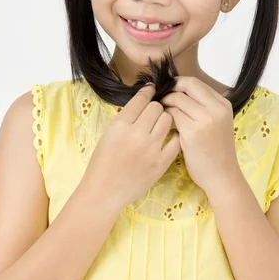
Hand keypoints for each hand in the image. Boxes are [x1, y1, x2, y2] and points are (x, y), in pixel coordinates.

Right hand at [81, 84, 180, 209]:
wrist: (104, 191)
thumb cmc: (102, 162)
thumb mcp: (109, 133)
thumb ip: (126, 118)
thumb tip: (144, 100)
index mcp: (120, 124)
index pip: (141, 99)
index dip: (148, 92)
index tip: (152, 89)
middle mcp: (136, 134)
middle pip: (157, 107)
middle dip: (156, 108)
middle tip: (153, 115)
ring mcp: (150, 149)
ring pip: (168, 120)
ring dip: (165, 120)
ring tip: (160, 126)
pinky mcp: (161, 163)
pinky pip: (176, 141)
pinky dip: (173, 137)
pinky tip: (168, 138)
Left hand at [159, 76, 239, 193]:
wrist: (222, 176)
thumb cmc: (216, 151)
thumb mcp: (217, 123)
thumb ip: (204, 106)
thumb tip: (177, 90)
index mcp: (223, 104)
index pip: (195, 82)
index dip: (178, 83)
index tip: (168, 89)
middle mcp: (216, 108)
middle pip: (186, 86)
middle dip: (169, 90)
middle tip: (159, 98)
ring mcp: (206, 119)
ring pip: (177, 99)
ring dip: (165, 104)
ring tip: (161, 113)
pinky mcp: (193, 132)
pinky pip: (172, 115)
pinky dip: (165, 118)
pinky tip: (165, 126)